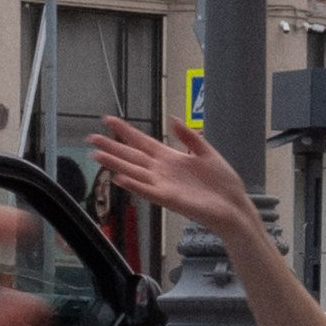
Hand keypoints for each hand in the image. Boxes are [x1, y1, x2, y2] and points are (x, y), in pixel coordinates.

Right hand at [89, 118, 257, 243]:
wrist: (234, 206)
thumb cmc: (223, 184)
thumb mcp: (207, 153)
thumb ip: (189, 137)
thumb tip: (173, 119)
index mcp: (171, 158)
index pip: (142, 142)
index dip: (126, 131)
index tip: (109, 120)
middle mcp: (163, 171)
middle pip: (131, 156)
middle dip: (111, 146)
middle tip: (91, 138)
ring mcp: (164, 185)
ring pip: (134, 172)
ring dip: (115, 164)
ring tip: (96, 155)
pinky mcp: (170, 199)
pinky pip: (148, 191)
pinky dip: (134, 185)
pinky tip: (120, 178)